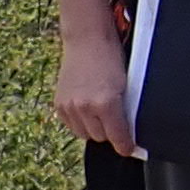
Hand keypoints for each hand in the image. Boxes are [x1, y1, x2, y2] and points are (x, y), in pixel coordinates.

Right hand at [51, 36, 138, 156]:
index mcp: (106, 103)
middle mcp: (85, 108)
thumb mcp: (126, 85)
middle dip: (110, 131)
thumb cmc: (111, 58)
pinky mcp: (59, 105)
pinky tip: (86, 107)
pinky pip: (71, 126)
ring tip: (99, 109)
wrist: (87, 40)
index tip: (130, 149)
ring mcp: (70, 107)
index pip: (118, 138)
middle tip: (114, 116)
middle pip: (101, 138)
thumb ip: (126, 110)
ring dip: (94, 128)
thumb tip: (129, 133)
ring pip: (85, 135)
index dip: (126, 146)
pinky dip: (80, 122)